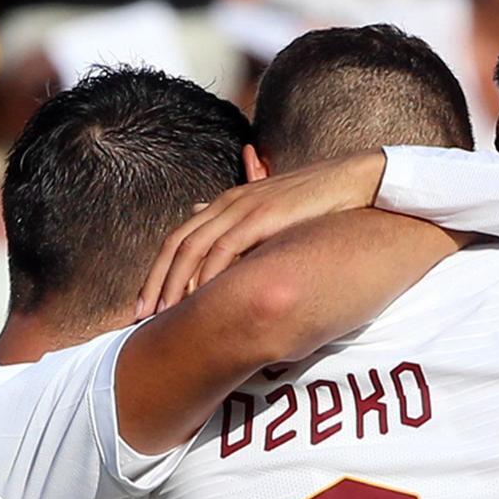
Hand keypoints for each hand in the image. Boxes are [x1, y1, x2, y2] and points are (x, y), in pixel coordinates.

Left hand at [142, 150, 388, 311]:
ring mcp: (244, 207)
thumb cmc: (321, 205)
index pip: (180, 238)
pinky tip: (201, 299)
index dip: (158, 271)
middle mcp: (229, 203)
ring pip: (195, 248)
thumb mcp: (275, 217)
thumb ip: (244, 228)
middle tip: (141, 316)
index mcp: (228, 203)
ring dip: (177, 283)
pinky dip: (209, 275)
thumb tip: (211, 225)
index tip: (147, 305)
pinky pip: (226, 248)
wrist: (358, 182)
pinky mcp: (263, 216)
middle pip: (177, 244)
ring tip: (166, 315)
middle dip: (156, 281)